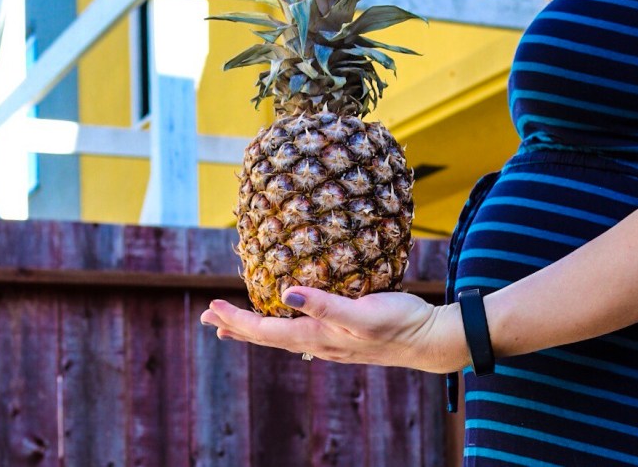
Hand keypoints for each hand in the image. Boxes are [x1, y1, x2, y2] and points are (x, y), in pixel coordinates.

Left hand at [200, 287, 467, 372]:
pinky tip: (285, 325)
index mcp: (317, 336)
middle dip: (237, 326)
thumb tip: (286, 293)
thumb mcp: (363, 312)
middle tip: (208, 317)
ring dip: (255, 329)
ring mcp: (330, 344)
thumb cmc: (399, 323)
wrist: (429, 340)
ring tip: (233, 325)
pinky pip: (299, 335)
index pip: (265, 331)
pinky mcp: (342, 338)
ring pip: (281, 338)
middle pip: (267, 337)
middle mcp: (318, 344)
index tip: (212, 308)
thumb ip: (325, 304)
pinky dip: (279, 329)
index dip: (237, 319)